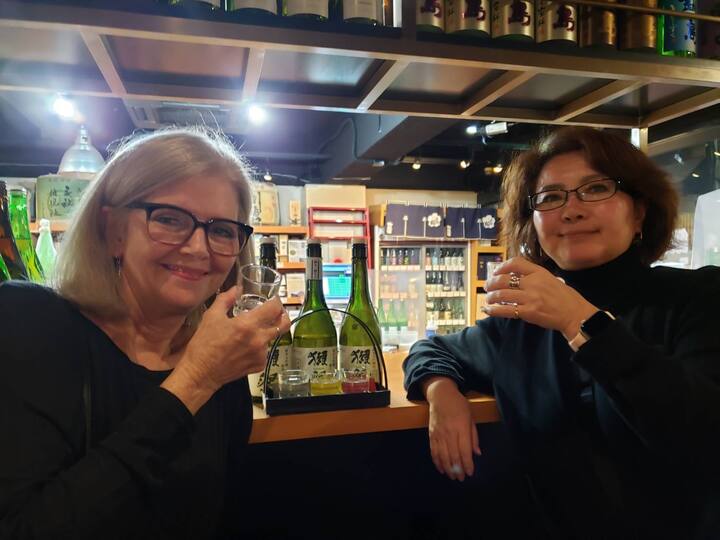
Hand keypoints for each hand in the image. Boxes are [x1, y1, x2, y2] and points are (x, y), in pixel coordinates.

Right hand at [163, 287, 290, 412]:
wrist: (201, 373)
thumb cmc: (204, 344)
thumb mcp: (211, 316)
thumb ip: (226, 299)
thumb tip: (236, 289)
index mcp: (248, 325)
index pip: (274, 308)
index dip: (276, 301)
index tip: (272, 300)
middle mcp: (259, 340)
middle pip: (284, 324)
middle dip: (282, 315)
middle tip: (275, 313)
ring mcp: (261, 354)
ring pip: (273, 338)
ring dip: (266, 332)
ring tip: (251, 333)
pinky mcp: (260, 365)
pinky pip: (265, 352)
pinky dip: (259, 347)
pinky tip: (245, 347)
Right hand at [423, 377, 481, 481]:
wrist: (440, 395)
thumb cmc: (459, 405)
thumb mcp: (471, 417)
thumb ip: (473, 436)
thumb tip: (477, 453)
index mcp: (461, 427)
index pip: (464, 450)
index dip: (467, 463)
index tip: (470, 473)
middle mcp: (449, 432)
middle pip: (453, 455)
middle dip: (457, 469)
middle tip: (461, 479)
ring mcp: (438, 434)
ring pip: (442, 455)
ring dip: (447, 468)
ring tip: (452, 477)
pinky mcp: (431, 434)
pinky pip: (433, 451)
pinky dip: (437, 461)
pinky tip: (441, 468)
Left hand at [484, 257, 597, 338]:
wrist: (575, 314)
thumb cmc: (565, 297)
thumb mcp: (551, 279)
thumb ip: (534, 277)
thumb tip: (515, 278)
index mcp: (539, 272)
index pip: (515, 263)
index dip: (501, 266)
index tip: (496, 272)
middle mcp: (533, 283)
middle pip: (503, 279)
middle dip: (491, 283)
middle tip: (487, 287)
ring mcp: (530, 297)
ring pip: (502, 294)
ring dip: (491, 297)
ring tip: (488, 299)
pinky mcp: (529, 312)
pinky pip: (505, 310)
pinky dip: (493, 310)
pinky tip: (488, 310)